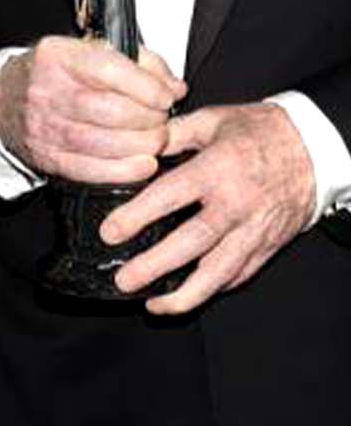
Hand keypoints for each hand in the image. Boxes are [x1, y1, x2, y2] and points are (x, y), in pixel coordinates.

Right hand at [0, 36, 183, 182]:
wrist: (4, 100)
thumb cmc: (54, 74)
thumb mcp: (88, 52)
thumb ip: (136, 62)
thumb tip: (173, 86)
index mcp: (57, 57)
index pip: (110, 70)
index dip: (148, 86)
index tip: (167, 95)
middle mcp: (47, 91)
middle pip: (110, 110)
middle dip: (149, 119)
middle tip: (162, 120)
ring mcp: (44, 127)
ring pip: (102, 143)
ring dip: (141, 145)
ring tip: (155, 140)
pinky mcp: (47, 157)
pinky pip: (90, 170)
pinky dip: (124, 170)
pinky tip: (143, 164)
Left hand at [102, 101, 315, 313]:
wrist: (315, 147)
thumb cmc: (259, 131)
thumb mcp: (211, 120)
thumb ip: (170, 134)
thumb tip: (133, 146)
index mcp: (217, 169)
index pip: (170, 197)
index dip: (136, 216)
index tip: (110, 232)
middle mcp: (236, 205)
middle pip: (192, 243)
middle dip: (155, 266)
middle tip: (124, 280)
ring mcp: (255, 229)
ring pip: (219, 271)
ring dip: (186, 294)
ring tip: (154, 305)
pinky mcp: (269, 244)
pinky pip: (240, 273)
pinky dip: (214, 288)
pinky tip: (189, 295)